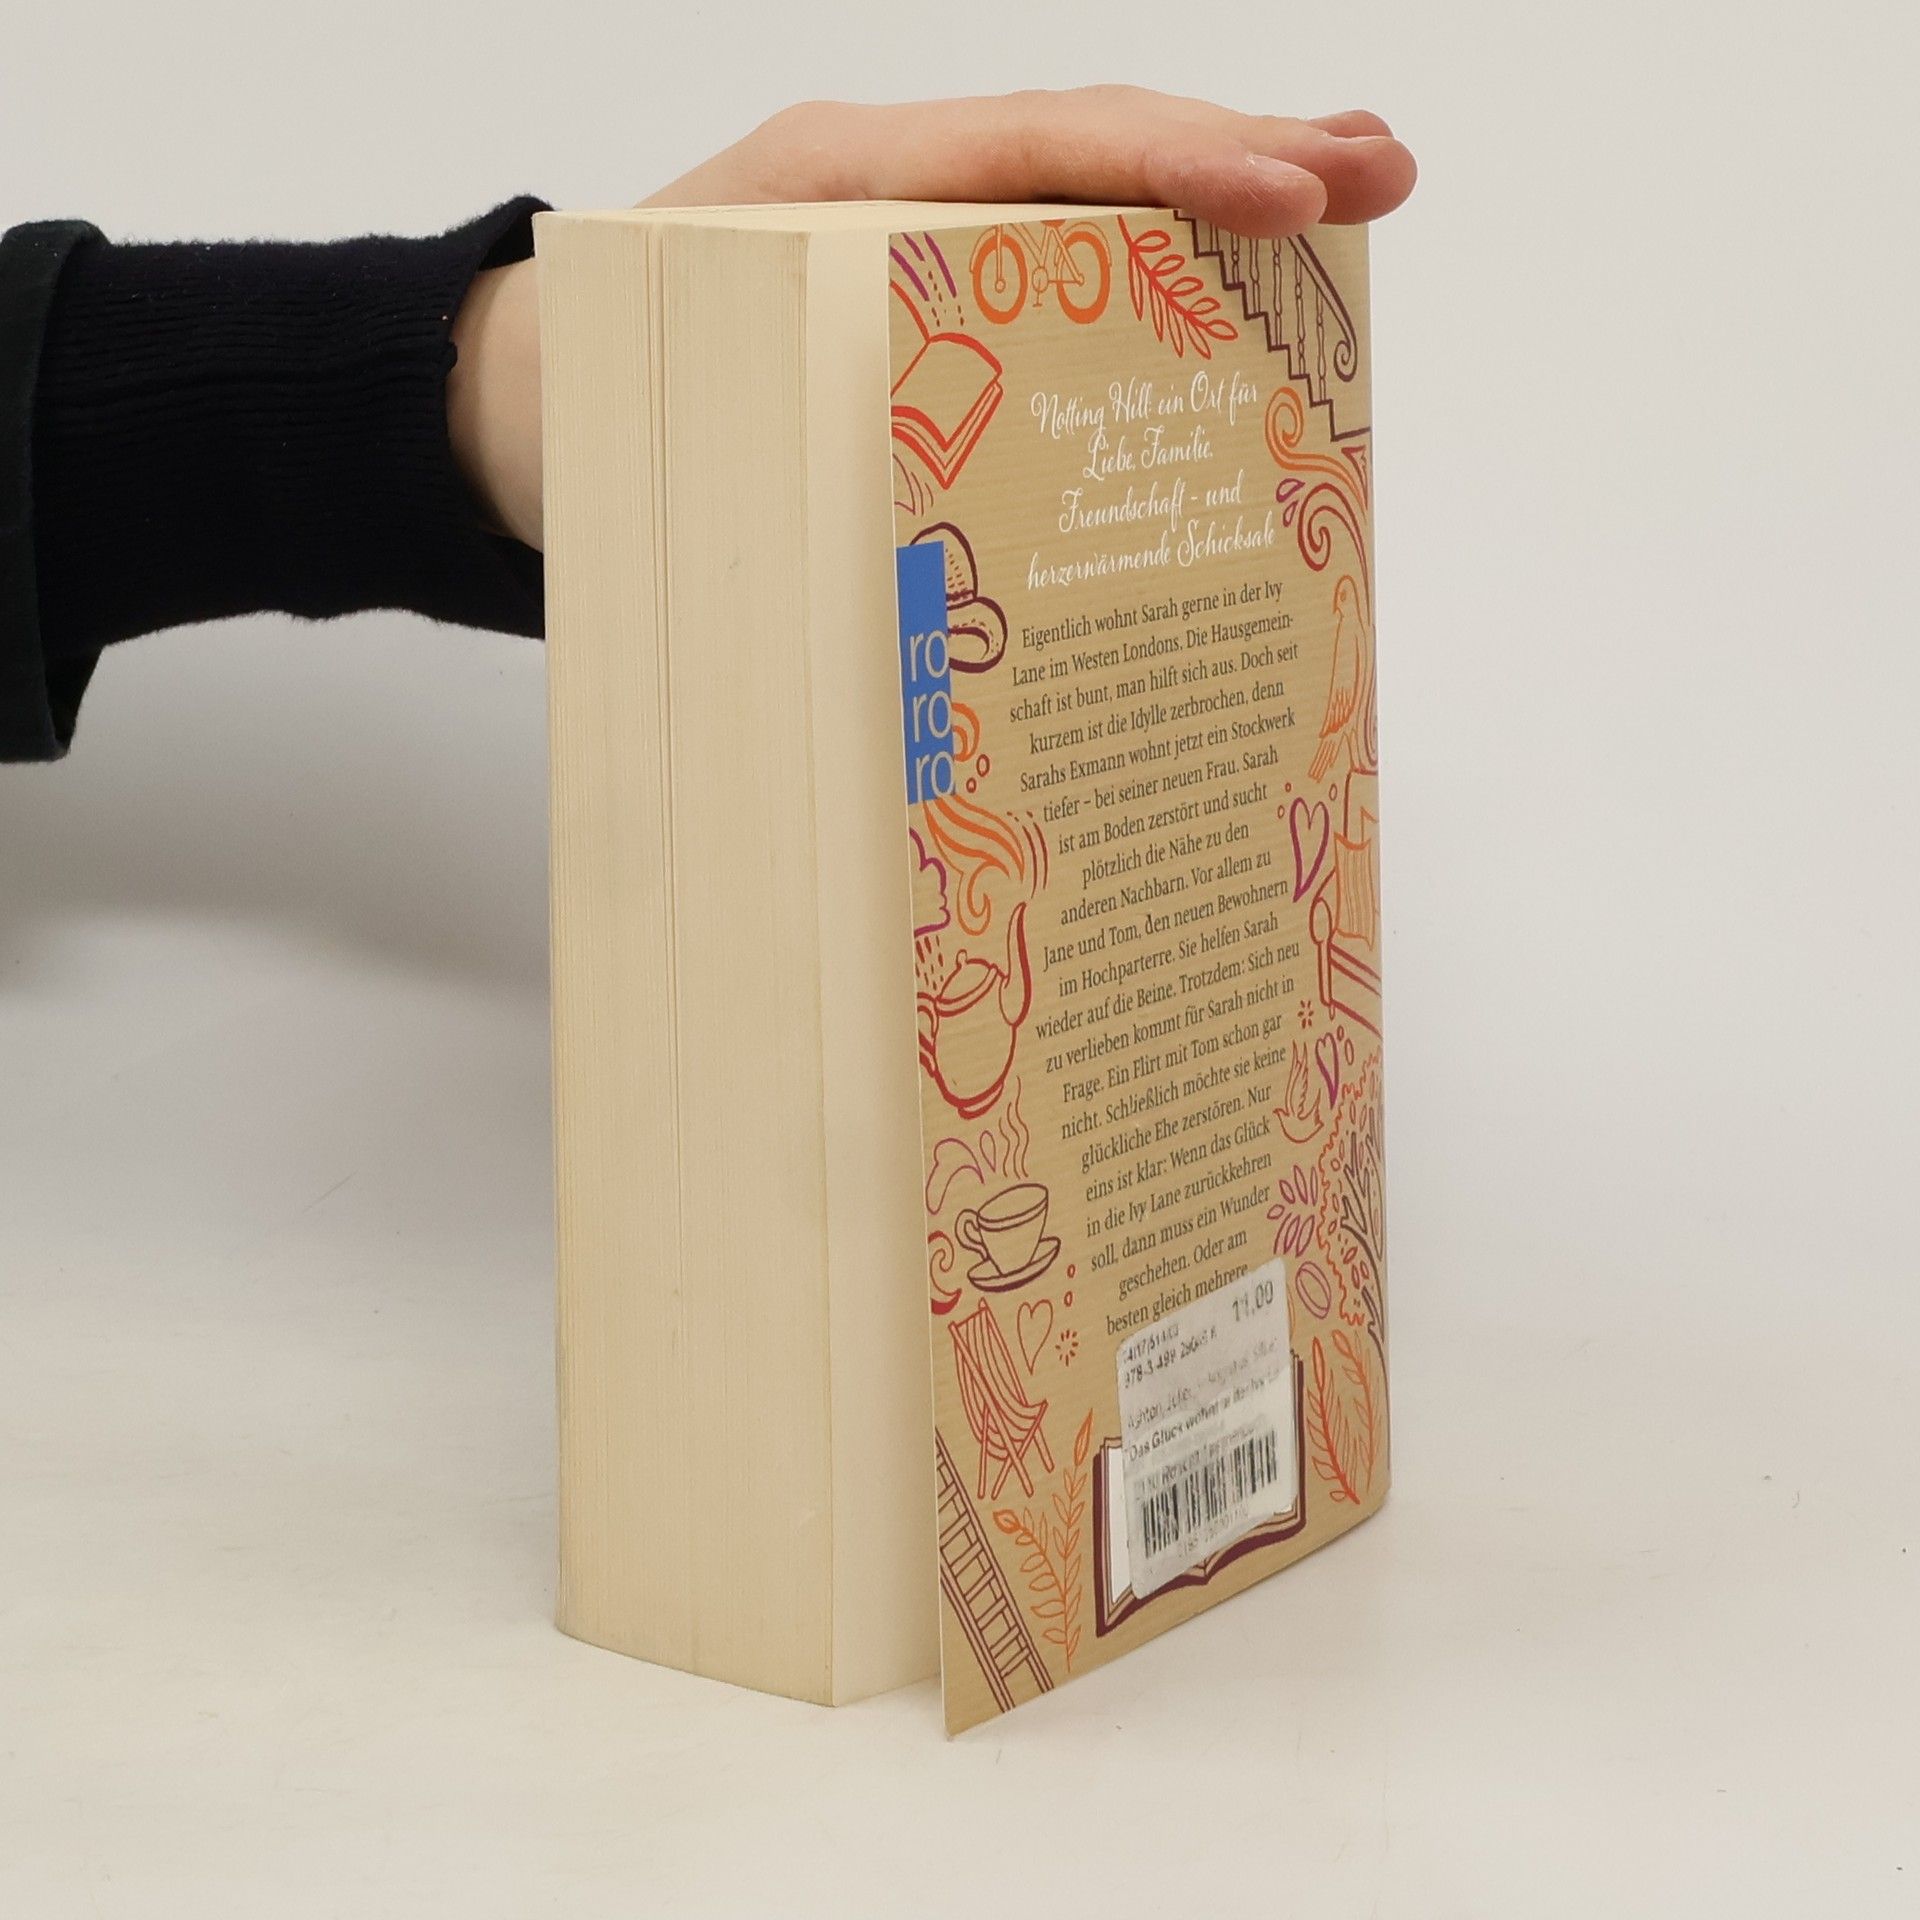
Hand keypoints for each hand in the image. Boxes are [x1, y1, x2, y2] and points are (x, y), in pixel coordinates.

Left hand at [450, 88, 1416, 549]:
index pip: (1030, 149)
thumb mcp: (675, 422)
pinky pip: (1044, 266)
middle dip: (1241, 158)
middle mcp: (886, 191)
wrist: (512, 401)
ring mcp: (908, 235)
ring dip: (1216, 206)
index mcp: (830, 186)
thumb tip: (900, 586)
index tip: (1291, 194)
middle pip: (1087, 150)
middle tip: (1382, 174)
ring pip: (1081, 202)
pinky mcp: (917, 296)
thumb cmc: (589, 404)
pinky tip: (1225, 298)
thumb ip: (780, 454)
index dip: (1169, 168)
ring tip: (1344, 208)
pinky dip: (1144, 268)